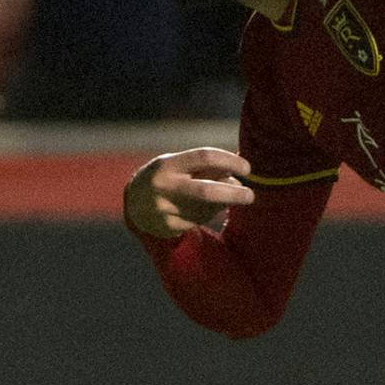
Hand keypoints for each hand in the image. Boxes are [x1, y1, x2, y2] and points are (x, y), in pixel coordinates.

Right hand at [124, 148, 255, 238]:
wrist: (134, 203)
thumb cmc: (166, 177)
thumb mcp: (180, 164)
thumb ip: (207, 167)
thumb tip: (239, 172)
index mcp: (169, 164)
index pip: (205, 157)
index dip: (230, 161)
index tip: (247, 168)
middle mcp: (164, 186)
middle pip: (207, 191)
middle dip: (233, 194)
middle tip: (250, 195)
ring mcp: (165, 209)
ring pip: (207, 208)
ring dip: (222, 203)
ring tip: (224, 197)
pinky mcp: (168, 227)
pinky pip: (199, 220)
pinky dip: (209, 213)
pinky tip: (205, 208)